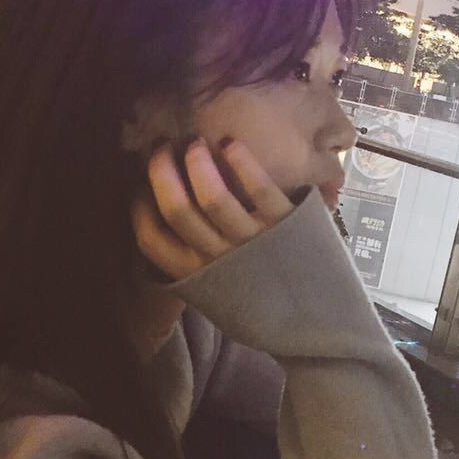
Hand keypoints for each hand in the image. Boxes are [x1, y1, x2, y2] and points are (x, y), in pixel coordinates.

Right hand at [131, 138, 293, 280]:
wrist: (317, 315)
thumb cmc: (260, 295)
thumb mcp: (216, 289)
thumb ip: (192, 259)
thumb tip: (164, 214)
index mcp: (196, 276)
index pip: (152, 238)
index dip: (140, 205)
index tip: (142, 183)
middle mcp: (219, 259)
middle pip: (176, 209)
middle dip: (161, 171)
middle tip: (162, 147)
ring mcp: (253, 241)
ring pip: (213, 197)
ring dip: (198, 162)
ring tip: (196, 143)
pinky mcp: (285, 223)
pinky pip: (259, 188)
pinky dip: (241, 161)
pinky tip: (230, 143)